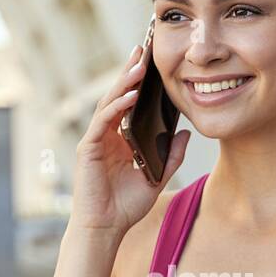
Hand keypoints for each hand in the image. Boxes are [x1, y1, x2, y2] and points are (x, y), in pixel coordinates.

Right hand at [70, 41, 191, 233]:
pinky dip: (117, 107)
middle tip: (142, 48)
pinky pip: (104, 121)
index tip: (152, 62)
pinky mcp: (89, 148)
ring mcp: (96, 139)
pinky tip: (130, 96)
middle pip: (118, 96)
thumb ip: (170, 156)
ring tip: (139, 65)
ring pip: (110, 103)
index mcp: (120, 139)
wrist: (106, 228)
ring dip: (124, 83)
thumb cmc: (126, 206)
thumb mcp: (157, 176)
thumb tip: (186, 135)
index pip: (130, 104)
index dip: (139, 83)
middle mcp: (106, 135)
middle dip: (130, 72)